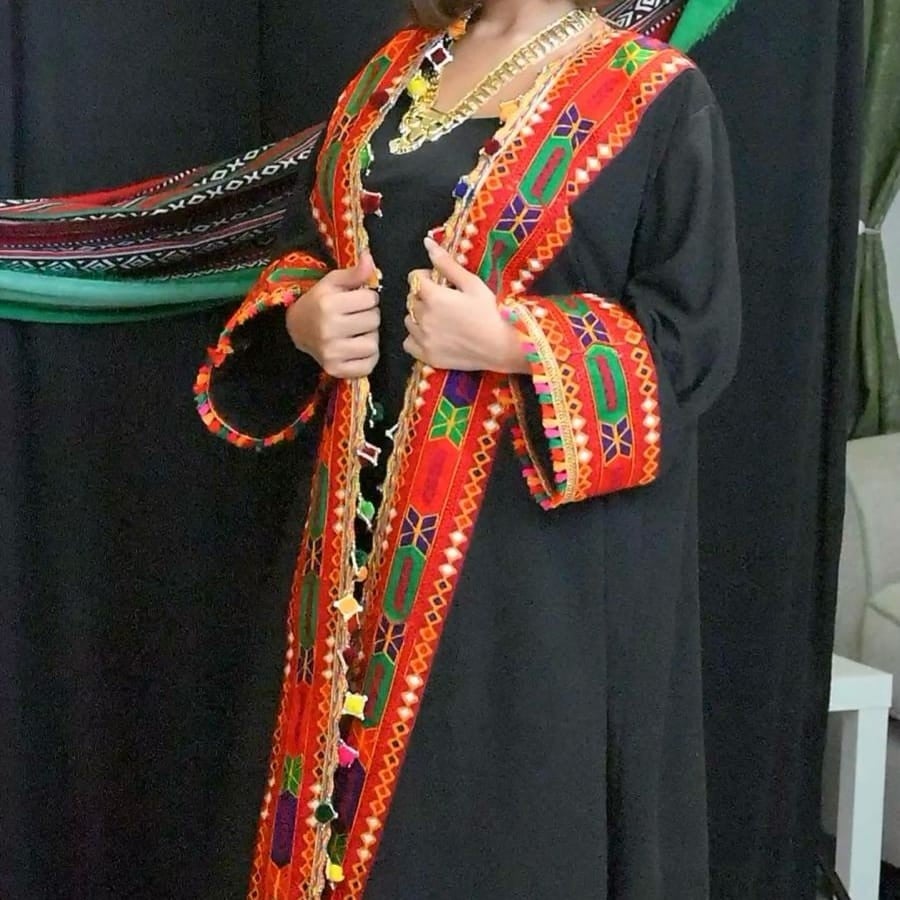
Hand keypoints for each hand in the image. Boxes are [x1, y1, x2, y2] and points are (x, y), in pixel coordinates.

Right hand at [286, 252, 379, 378]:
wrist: (297, 330)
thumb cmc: (319, 303)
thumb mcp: (332, 283)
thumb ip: (354, 272)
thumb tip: (370, 258)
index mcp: (328, 305)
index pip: (371, 299)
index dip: (367, 298)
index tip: (356, 301)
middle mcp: (328, 330)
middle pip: (374, 321)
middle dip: (369, 316)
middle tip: (356, 316)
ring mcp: (331, 353)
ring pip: (373, 344)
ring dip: (370, 337)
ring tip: (356, 332)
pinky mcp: (336, 369)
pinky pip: (369, 365)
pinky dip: (367, 357)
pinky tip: (356, 348)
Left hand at [403, 238, 528, 373]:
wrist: (502, 347)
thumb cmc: (490, 313)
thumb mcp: (472, 284)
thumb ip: (447, 264)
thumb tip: (427, 242)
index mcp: (434, 296)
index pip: (414, 278)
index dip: (425, 277)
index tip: (438, 282)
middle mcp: (424, 317)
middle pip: (412, 299)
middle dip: (424, 296)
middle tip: (443, 302)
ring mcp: (424, 338)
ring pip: (409, 321)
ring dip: (418, 317)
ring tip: (438, 319)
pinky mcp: (427, 356)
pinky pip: (408, 343)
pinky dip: (416, 338)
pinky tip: (431, 336)